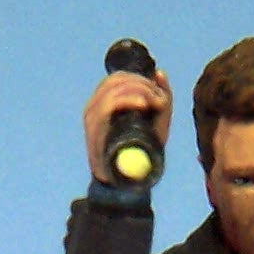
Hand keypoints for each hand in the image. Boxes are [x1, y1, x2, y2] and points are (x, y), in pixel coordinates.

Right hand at [83, 65, 172, 185]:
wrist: (126, 181)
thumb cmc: (141, 151)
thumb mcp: (156, 120)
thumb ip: (161, 97)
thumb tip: (160, 72)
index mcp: (103, 102)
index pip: (118, 77)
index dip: (139, 79)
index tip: (157, 92)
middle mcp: (94, 105)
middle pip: (117, 79)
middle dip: (142, 84)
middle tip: (157, 99)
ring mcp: (92, 114)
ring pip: (114, 87)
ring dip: (139, 90)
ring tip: (153, 103)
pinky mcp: (94, 126)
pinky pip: (109, 104)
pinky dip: (129, 100)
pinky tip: (143, 104)